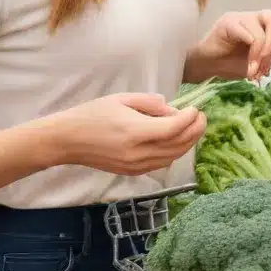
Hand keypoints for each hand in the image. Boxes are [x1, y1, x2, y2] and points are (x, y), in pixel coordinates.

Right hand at [46, 93, 205, 175]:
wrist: (68, 140)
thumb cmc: (92, 114)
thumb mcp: (122, 99)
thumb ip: (150, 103)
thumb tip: (171, 109)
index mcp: (135, 132)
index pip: (174, 128)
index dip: (190, 119)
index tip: (195, 108)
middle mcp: (138, 153)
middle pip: (178, 145)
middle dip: (195, 131)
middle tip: (201, 117)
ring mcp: (136, 166)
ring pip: (173, 157)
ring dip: (187, 143)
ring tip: (193, 128)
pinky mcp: (132, 172)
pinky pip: (161, 163)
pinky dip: (174, 152)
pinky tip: (175, 140)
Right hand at [191, 9, 270, 81]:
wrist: (205, 68)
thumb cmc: (229, 65)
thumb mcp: (257, 64)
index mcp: (261, 26)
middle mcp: (252, 17)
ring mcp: (240, 17)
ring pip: (266, 23)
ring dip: (265, 49)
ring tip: (257, 68)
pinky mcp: (229, 22)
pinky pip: (250, 32)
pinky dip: (254, 51)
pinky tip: (249, 67)